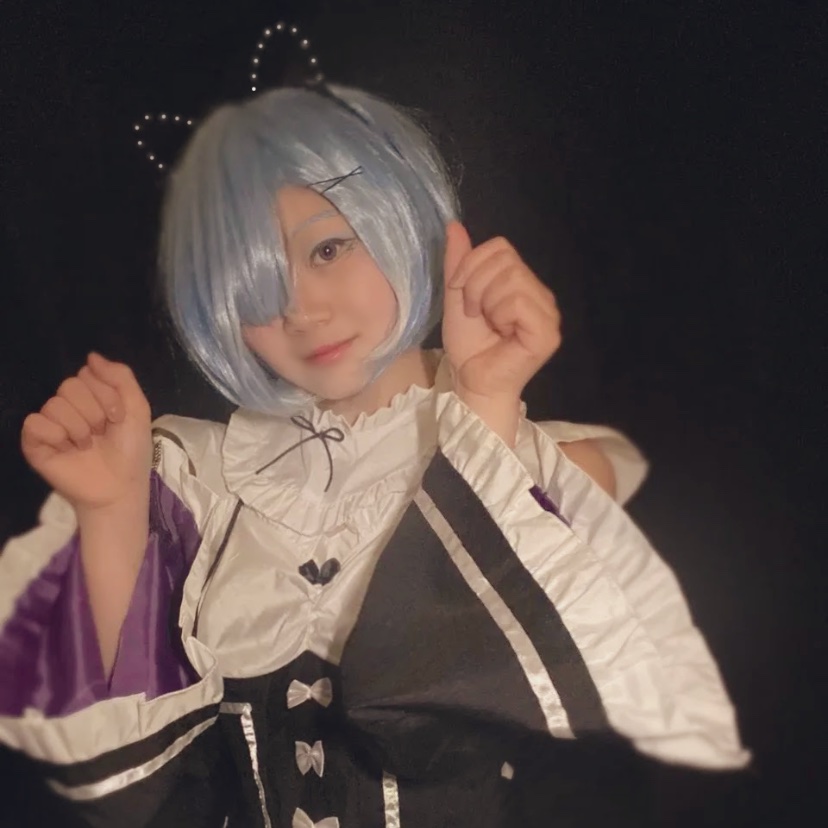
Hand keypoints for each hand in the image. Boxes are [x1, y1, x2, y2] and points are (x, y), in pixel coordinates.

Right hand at [20, 353, 152, 512]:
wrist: (120, 487)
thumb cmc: (131, 450)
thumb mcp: (137, 408)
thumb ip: (121, 377)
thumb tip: (92, 356)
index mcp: (91, 396)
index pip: (87, 373)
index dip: (106, 394)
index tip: (119, 417)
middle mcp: (69, 407)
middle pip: (70, 385)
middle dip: (94, 411)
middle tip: (102, 433)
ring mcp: (51, 425)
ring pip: (54, 404)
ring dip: (79, 427)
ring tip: (87, 445)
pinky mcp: (35, 444)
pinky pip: (35, 423)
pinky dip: (55, 434)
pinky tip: (67, 449)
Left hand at [441, 222, 560, 436]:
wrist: (471, 382)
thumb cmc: (468, 346)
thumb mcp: (456, 296)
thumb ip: (458, 263)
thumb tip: (455, 225)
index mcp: (522, 282)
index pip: (500, 247)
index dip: (472, 267)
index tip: (465, 299)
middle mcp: (540, 293)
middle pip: (505, 259)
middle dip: (476, 285)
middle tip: (476, 313)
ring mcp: (548, 313)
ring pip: (512, 278)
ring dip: (486, 301)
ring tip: (489, 324)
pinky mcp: (547, 332)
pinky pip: (519, 301)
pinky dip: (500, 314)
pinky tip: (501, 333)